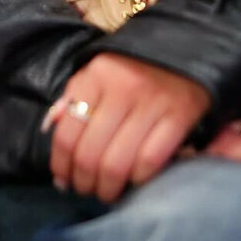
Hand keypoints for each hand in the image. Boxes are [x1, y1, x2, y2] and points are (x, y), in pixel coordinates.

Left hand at [44, 53, 210, 203]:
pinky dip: (138, 180)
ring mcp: (153, 102)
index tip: (64, 180)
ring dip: (108, 189)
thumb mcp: (99, 72)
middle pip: (89, 155)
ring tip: (107, 192)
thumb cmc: (136, 67)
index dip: (61, 166)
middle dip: (84, 183)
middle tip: (86, 190)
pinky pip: (150, 162)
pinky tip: (134, 181)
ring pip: (117, 165)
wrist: (188, 48)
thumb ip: (74, 98)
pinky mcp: (179, 115)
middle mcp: (122, 88)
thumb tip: (51, 132)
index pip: (67, 134)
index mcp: (97, 76)